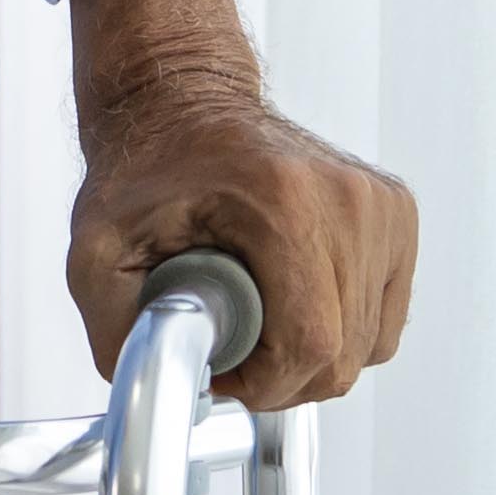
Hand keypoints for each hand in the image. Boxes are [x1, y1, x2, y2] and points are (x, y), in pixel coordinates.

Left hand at [60, 0, 415, 407]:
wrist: (185, 100)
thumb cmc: (148, 165)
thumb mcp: (98, 250)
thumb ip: (119, 332)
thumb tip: (164, 394)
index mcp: (286, 198)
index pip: (311, 344)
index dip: (262, 382)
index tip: (222, 365)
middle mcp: (348, 196)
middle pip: (343, 354)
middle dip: (282, 375)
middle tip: (231, 340)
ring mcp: (380, 204)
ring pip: (368, 345)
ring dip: (311, 353)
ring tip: (258, 311)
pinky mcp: (397, 213)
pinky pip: (383, 319)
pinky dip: (342, 329)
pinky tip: (295, 297)